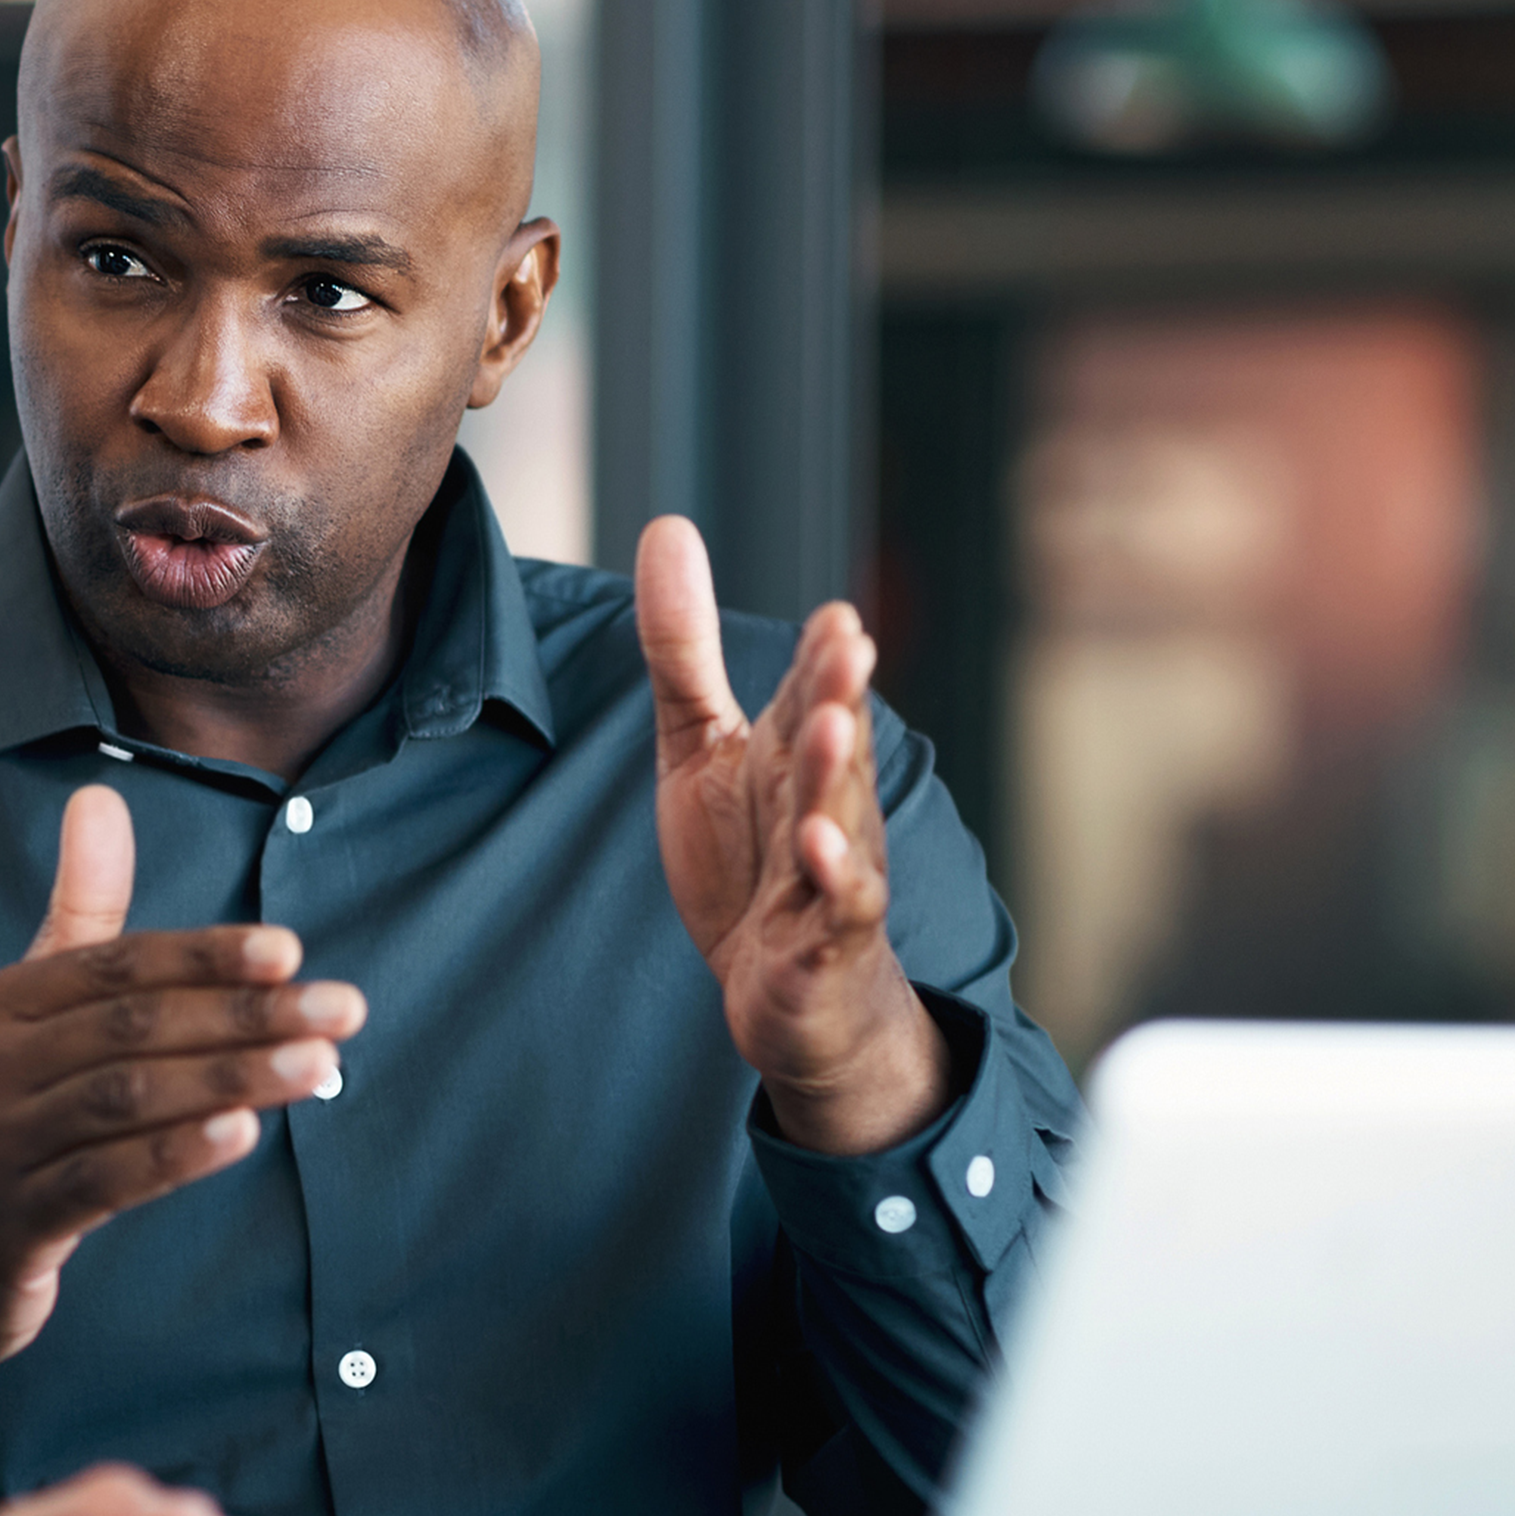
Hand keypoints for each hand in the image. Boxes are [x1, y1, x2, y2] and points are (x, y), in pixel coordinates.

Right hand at [0, 787, 363, 1515]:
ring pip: (128, 1100)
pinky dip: (176, 1155)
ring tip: (321, 1067)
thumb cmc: (6, 1128)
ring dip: (233, 1077)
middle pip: (133, 1028)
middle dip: (245, 1015)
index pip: (115, 966)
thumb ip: (79, 919)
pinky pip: (103, 1181)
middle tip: (344, 1010)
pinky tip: (243, 1135)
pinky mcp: (7, 1225)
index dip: (204, 957)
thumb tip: (100, 797)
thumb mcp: (29, 1022)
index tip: (291, 952)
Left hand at [634, 518, 949, 1155]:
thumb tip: (666, 527)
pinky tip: (816, 848)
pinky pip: (834, 907)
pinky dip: (831, 879)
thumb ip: (682, 649)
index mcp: (792, 755)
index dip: (821, 659)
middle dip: (838, 695)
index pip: (808, 696)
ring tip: (831, 724)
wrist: (785, 988)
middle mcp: (821, 803)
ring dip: (833, 774)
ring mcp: (828, 872)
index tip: (835, 615)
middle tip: (847, 645)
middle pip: (830, 744)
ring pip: (838, 817)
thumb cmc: (749, 856)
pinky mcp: (822, 939)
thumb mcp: (700, 746)